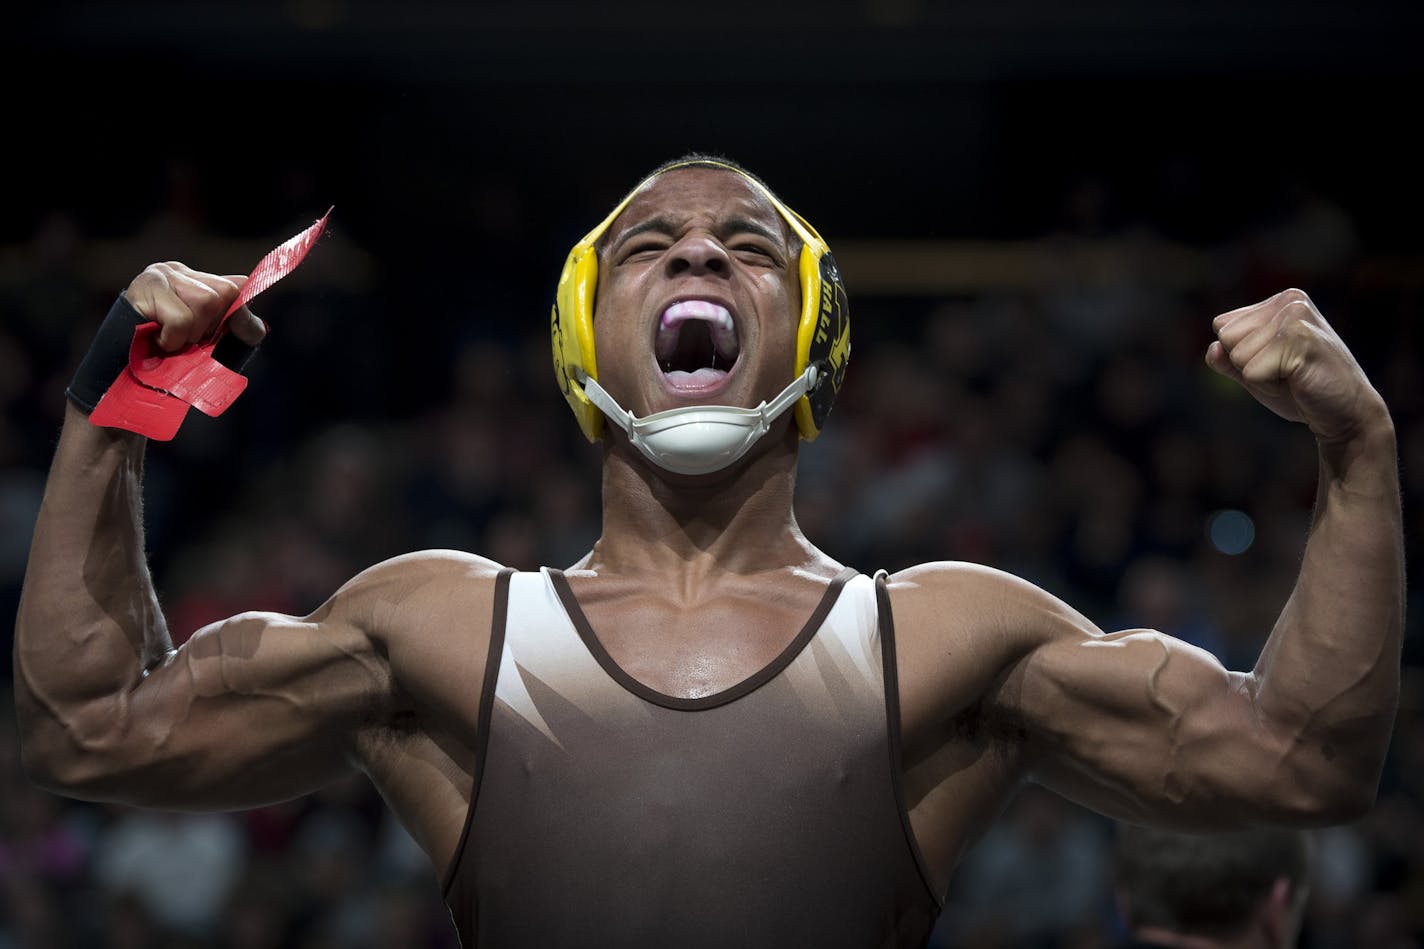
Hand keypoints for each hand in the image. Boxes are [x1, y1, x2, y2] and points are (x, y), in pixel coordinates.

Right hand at [125, 262, 265, 352]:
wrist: (125, 381)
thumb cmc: (172, 362)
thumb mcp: (217, 345)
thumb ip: (242, 328)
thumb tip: (249, 314)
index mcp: (195, 280)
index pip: (235, 286)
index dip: (234, 316)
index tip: (215, 335)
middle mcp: (176, 270)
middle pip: (224, 293)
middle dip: (210, 327)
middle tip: (186, 340)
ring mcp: (159, 275)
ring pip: (206, 302)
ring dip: (191, 334)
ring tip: (170, 340)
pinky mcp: (144, 289)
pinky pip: (181, 318)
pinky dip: (174, 339)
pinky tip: (156, 341)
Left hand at [1206, 288, 1388, 444]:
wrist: (1346, 413)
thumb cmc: (1299, 391)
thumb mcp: (1254, 373)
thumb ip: (1227, 359)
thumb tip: (1213, 348)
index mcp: (1280, 302)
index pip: (1222, 326)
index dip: (1241, 355)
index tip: (1275, 364)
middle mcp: (1290, 301)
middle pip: (1226, 338)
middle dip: (1248, 364)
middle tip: (1285, 373)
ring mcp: (1296, 317)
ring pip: (1237, 354)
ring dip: (1260, 376)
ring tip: (1294, 376)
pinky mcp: (1299, 339)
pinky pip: (1250, 371)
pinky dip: (1267, 385)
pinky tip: (1299, 382)